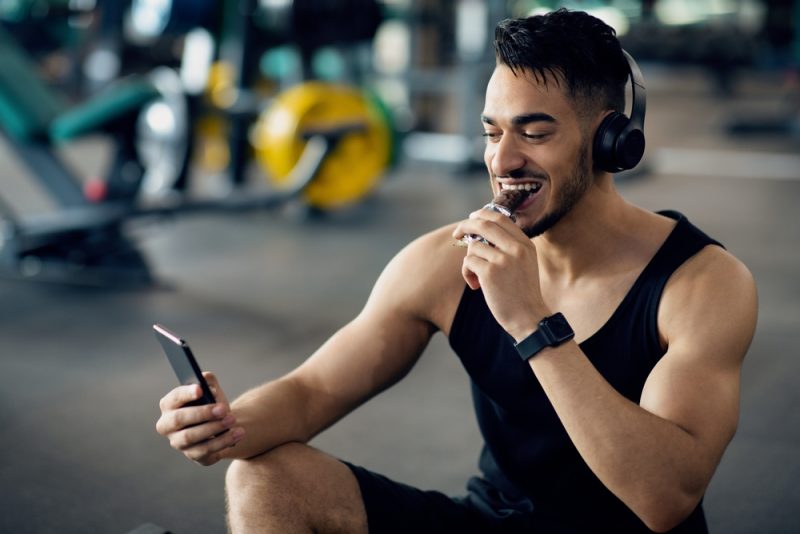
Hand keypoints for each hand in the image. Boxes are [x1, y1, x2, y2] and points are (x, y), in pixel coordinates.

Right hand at [156, 372, 245, 465]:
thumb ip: (208, 381)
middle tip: (223, 408)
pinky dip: (224, 441)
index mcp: (169, 405)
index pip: (173, 398)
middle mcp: (168, 426)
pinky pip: (206, 451)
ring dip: (214, 428)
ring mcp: (179, 443)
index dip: (186, 394)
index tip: (200, 389)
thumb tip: (205, 378)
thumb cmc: (212, 404)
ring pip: (191, 438)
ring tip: (233, 419)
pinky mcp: (194, 456)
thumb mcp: (211, 390)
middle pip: (179, 420)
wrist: (222, 424)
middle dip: (202, 413)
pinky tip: (237, 433)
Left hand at [452, 208, 549, 339]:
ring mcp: (503, 259)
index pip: (500, 218)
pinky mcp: (490, 273)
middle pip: (483, 224)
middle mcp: (516, 248)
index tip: (471, 218)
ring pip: (473, 246)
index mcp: (525, 244)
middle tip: (457, 234)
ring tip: (476, 277)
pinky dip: (466, 273)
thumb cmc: (521, 293)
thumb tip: (479, 231)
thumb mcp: (524, 263)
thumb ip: (508, 246)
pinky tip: (476, 286)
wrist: (529, 318)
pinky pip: (468, 262)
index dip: (482, 215)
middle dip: (465, 226)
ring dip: (469, 261)